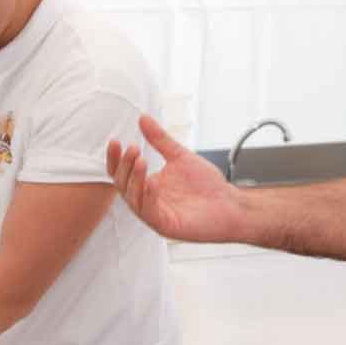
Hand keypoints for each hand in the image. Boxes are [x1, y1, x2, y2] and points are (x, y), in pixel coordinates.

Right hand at [105, 115, 252, 243]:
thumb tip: (143, 118)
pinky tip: (152, 183)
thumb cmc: (207, 186)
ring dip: (134, 179)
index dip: (115, 158)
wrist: (230, 205)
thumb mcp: (179, 156)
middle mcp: (147, 200)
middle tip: (133, 149)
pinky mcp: (165, 226)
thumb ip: (160, 139)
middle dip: (125, 166)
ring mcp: (155, 214)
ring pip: (132, 199)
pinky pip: (149, 212)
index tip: (115, 141)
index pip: (122, 172)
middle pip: (123, 184)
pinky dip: (149, 197)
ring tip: (140, 160)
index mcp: (147, 184)